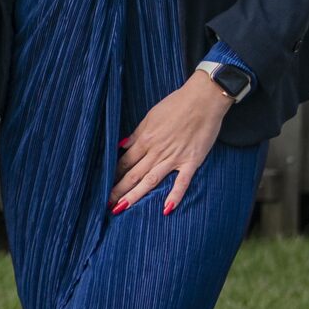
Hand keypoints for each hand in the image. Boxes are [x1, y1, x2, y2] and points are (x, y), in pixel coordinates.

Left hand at [113, 71, 232, 214]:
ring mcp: (174, 157)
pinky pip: (182, 182)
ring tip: (122, 208)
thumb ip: (137, 134)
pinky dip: (174, 195)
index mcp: (145, 139)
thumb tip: (122, 145)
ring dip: (135, 195)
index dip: (114, 174)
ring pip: (150, 180)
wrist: (204, 100)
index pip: (125, 161)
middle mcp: (156, 151)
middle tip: (107, 204)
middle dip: (118, 190)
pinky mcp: (191, 161)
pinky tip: (166, 209)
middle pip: (133, 174)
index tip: (104, 185)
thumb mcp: (151, 116)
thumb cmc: (177, 104)